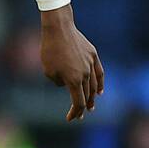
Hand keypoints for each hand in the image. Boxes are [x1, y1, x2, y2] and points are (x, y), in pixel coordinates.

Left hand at [40, 5, 104, 120]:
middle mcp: (85, 74)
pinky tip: (100, 91)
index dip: (75, 112)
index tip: (70, 118)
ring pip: (94, 85)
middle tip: (79, 116)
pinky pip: (99, 73)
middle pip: (86, 95)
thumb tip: (67, 84)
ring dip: (92, 98)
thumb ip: (59, 82)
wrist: (59, 29)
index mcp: (73, 80)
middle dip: (82, 107)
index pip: (77, 102)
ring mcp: (91, 64)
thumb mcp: (48, 71)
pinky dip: (100, 84)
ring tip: (91, 106)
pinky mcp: (93, 55)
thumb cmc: (50, 50)